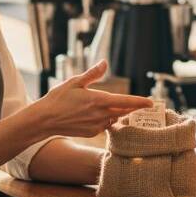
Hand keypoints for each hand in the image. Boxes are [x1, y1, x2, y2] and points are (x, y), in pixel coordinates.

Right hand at [33, 61, 152, 137]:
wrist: (44, 120)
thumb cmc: (58, 98)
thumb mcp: (75, 82)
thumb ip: (93, 74)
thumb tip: (105, 63)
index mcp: (98, 100)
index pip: (125, 102)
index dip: (140, 102)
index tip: (151, 102)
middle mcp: (100, 115)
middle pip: (123, 112)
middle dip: (133, 108)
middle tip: (142, 104)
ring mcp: (96, 126)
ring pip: (114, 119)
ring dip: (118, 113)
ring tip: (120, 108)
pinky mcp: (91, 133)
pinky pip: (104, 126)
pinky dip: (106, 120)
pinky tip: (99, 115)